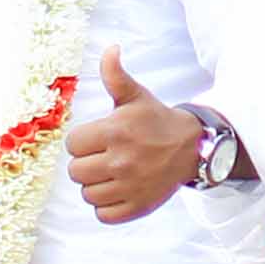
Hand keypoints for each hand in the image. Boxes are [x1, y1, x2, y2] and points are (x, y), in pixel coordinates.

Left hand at [66, 45, 206, 223]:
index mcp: (114, 131)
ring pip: (88, 195)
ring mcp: (129, 186)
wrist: (192, 148)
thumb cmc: (156, 120)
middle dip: (87, 164)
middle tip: (105, 157)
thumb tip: (110, 48)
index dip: (83, 142)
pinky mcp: (138, 207)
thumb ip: (115, 75)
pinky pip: (103, 215)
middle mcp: (120, 161)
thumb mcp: (135, 95)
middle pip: (76, 172)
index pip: (72, 145)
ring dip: (96, 186)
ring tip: (113, 174)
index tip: (99, 140)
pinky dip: (107, 207)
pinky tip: (119, 191)